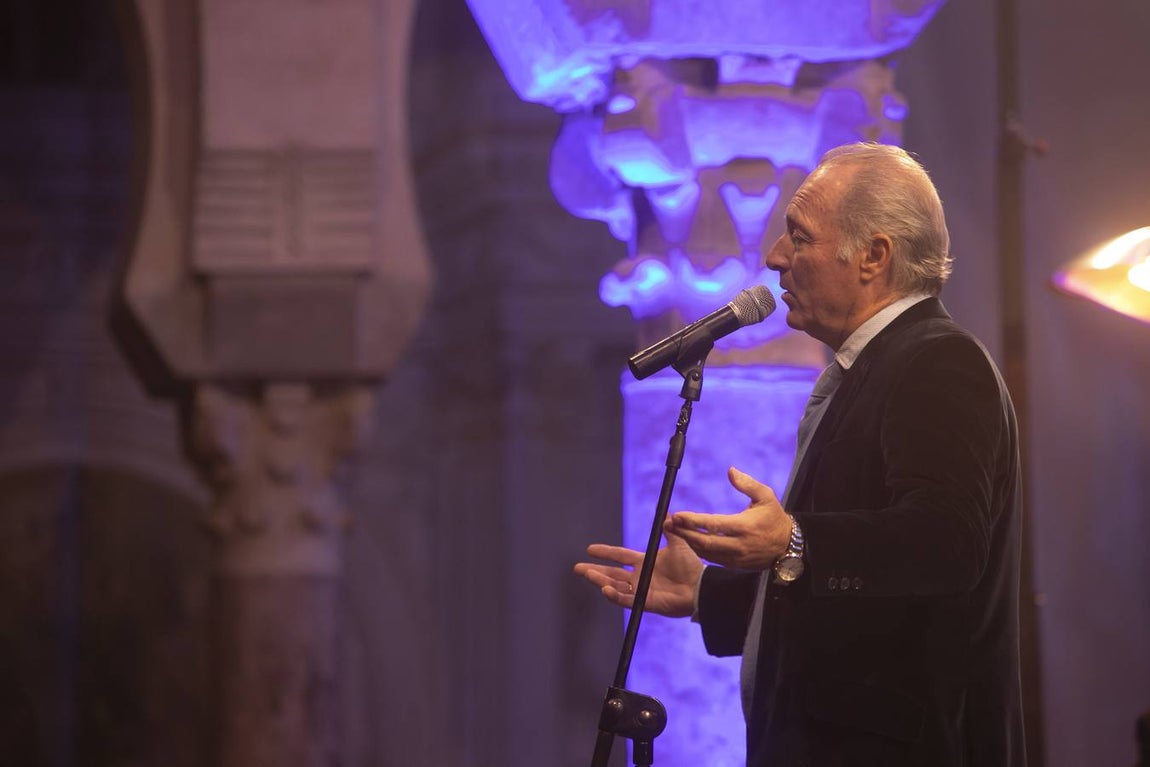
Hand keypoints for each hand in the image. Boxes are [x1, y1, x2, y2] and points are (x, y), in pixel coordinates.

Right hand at [573, 530, 703, 617]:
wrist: (700, 585)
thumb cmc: (691, 566)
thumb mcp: (678, 543)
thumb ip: (670, 528)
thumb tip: (666, 511)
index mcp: (645, 562)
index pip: (620, 556)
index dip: (605, 552)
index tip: (590, 549)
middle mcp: (640, 576)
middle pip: (612, 573)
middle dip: (594, 571)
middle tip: (578, 568)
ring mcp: (642, 590)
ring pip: (615, 586)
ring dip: (601, 580)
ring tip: (588, 574)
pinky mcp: (646, 602)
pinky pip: (627, 599)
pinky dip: (615, 595)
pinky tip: (605, 589)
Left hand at [664, 466, 791, 570]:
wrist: (788, 546)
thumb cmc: (774, 517)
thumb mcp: (766, 496)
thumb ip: (747, 484)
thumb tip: (730, 470)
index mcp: (744, 526)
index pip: (713, 524)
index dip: (693, 520)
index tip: (677, 515)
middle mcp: (738, 544)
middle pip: (705, 542)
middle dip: (684, 533)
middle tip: (668, 524)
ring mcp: (736, 557)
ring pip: (706, 552)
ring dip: (688, 542)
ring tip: (673, 531)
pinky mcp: (735, 565)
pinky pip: (712, 559)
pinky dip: (699, 550)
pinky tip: (689, 540)